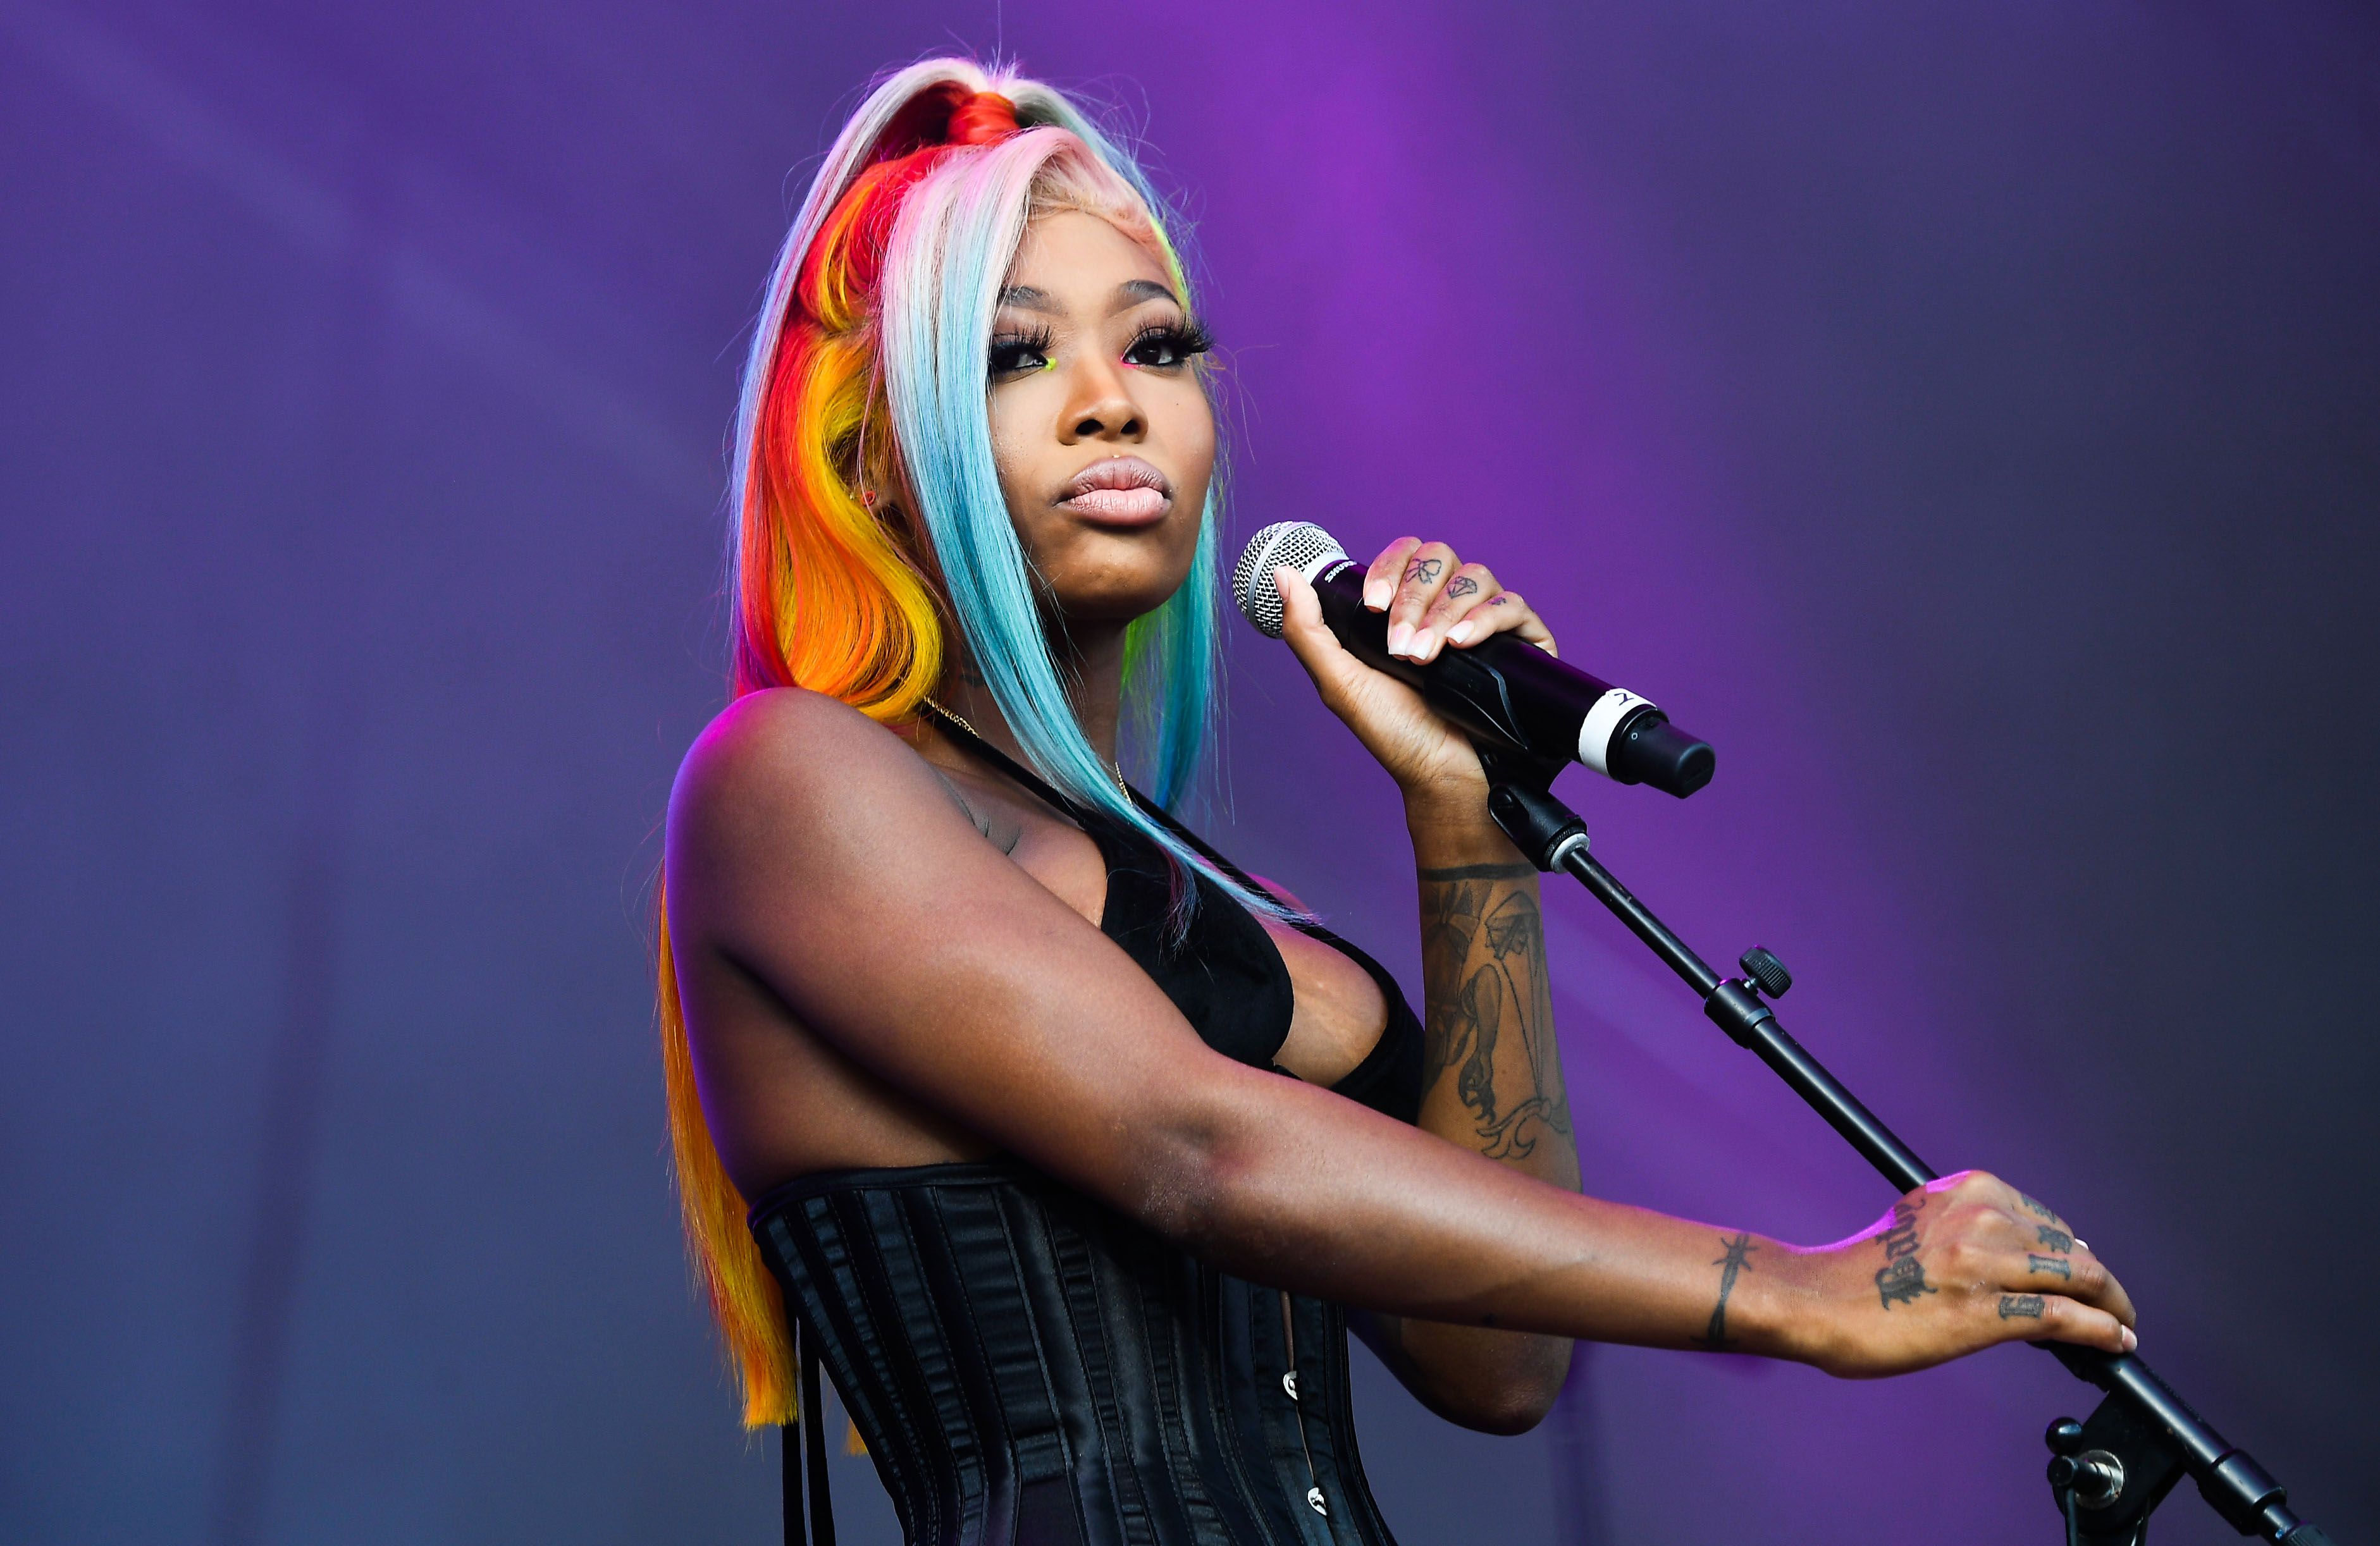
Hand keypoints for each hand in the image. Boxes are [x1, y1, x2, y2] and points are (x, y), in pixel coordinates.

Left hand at [1272, 537, 1559, 803]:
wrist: (1445, 779)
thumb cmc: (1396, 736)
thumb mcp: (1340, 683)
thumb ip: (1307, 630)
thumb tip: (1284, 574)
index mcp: (1408, 609)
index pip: (1404, 554)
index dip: (1388, 570)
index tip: (1373, 607)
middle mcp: (1449, 609)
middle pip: (1440, 557)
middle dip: (1414, 598)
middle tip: (1401, 648)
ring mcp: (1489, 624)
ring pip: (1475, 577)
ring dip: (1444, 614)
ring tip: (1430, 658)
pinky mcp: (1524, 643)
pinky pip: (1513, 604)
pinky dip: (1486, 619)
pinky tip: (1463, 646)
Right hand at [1787, 1171, 2136, 1378]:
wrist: (1814, 1301)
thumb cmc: (1862, 1273)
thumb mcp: (1921, 1224)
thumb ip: (1972, 1228)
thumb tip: (2032, 1257)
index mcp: (1967, 1190)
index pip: (2047, 1220)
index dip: (2074, 1254)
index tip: (2083, 1280)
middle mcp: (1980, 1215)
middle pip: (2072, 1248)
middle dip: (2102, 1283)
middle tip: (2112, 1309)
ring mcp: (1984, 1262)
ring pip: (2081, 1278)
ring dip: (2113, 1307)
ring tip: (2120, 1326)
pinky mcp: (1984, 1311)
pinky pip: (2066, 1317)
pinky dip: (2102, 1330)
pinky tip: (2115, 1342)